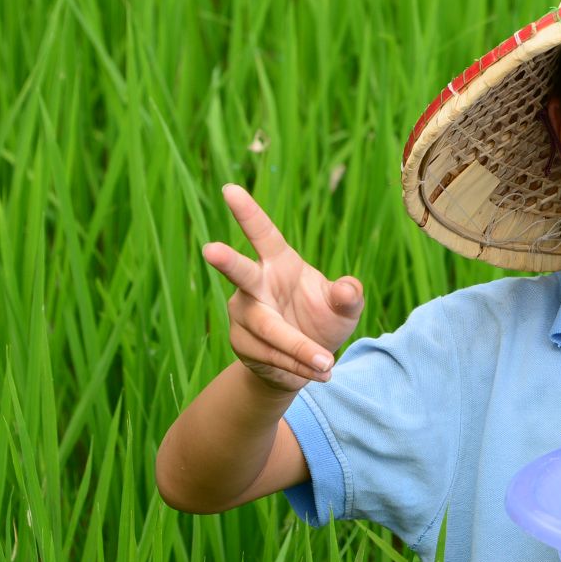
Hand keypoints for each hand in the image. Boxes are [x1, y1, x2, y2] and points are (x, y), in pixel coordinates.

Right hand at [202, 184, 363, 392]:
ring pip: (267, 329)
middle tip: (211, 249)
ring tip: (328, 361)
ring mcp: (244, 314)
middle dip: (227, 261)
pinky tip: (319, 372)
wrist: (306, 362)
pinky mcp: (243, 344)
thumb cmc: (322, 319)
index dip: (248, 213)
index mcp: (278, 263)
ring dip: (298, 347)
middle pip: (241, 273)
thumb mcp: (344, 308)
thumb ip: (348, 295)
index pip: (263, 234)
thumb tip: (349, 288)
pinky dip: (298, 365)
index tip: (230, 189)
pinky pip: (271, 355)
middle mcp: (254, 285)